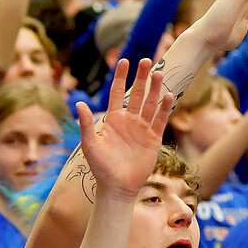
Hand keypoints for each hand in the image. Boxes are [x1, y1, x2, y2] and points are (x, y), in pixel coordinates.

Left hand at [75, 59, 173, 199]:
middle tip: (145, 60)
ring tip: (158, 73)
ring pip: (150, 104)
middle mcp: (128, 121)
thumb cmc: (100, 167)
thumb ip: (86, 124)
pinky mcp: (153, 139)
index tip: (124, 61)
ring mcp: (142, 129)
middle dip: (141, 77)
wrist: (117, 187)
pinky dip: (165, 108)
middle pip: (137, 94)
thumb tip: (78, 104)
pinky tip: (168, 95)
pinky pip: (160, 120)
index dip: (121, 77)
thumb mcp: (90, 144)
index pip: (118, 93)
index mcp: (113, 119)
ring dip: (154, 89)